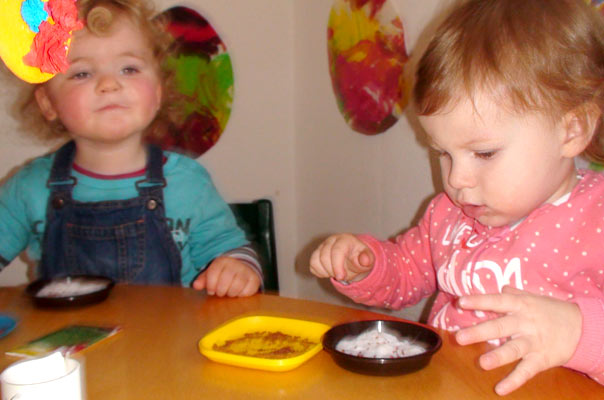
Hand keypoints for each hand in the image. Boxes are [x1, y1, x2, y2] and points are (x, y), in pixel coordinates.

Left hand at [192, 256, 260, 296]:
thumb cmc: (224, 272)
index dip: (211, 286)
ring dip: (231, 293)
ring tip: (229, 292)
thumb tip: (195, 286)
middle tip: (221, 292)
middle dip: (220, 291)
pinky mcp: (254, 279)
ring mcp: (246, 271)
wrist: (244, 266)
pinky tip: (238, 293)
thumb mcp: (212, 273)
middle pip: (224, 282)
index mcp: (222, 261)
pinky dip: (241, 295)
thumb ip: (203, 279)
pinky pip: (247, 292)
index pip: (213, 274)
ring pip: (236, 287)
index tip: (211, 291)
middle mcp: (235, 264)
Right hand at [309, 234, 374, 281]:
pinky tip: (329, 272)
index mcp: (345, 239)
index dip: (337, 265)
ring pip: (315, 260)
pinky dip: (319, 272)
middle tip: (341, 276)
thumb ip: (367, 259)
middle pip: (324, 256)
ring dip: (325, 271)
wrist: (353, 258)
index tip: (341, 277)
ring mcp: (322, 246)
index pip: (337, 250)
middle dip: (332, 270)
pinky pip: (312, 265)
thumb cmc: (359, 257)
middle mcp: (331, 240)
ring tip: (335, 272)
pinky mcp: (316, 254)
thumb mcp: (367, 259)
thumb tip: (365, 260)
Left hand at [455, 286, 581, 395]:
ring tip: (482, 363)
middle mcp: (525, 323)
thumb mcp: (533, 298)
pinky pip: (526, 371)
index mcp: (521, 306)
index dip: (479, 301)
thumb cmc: (550, 311)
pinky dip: (514, 381)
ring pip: (513, 350)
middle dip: (479, 332)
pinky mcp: (541, 359)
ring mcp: (533, 342)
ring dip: (498, 357)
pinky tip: (500, 389)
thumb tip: (500, 289)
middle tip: (459, 338)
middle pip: (500, 327)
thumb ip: (514, 295)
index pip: (497, 301)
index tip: (461, 302)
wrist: (582, 327)